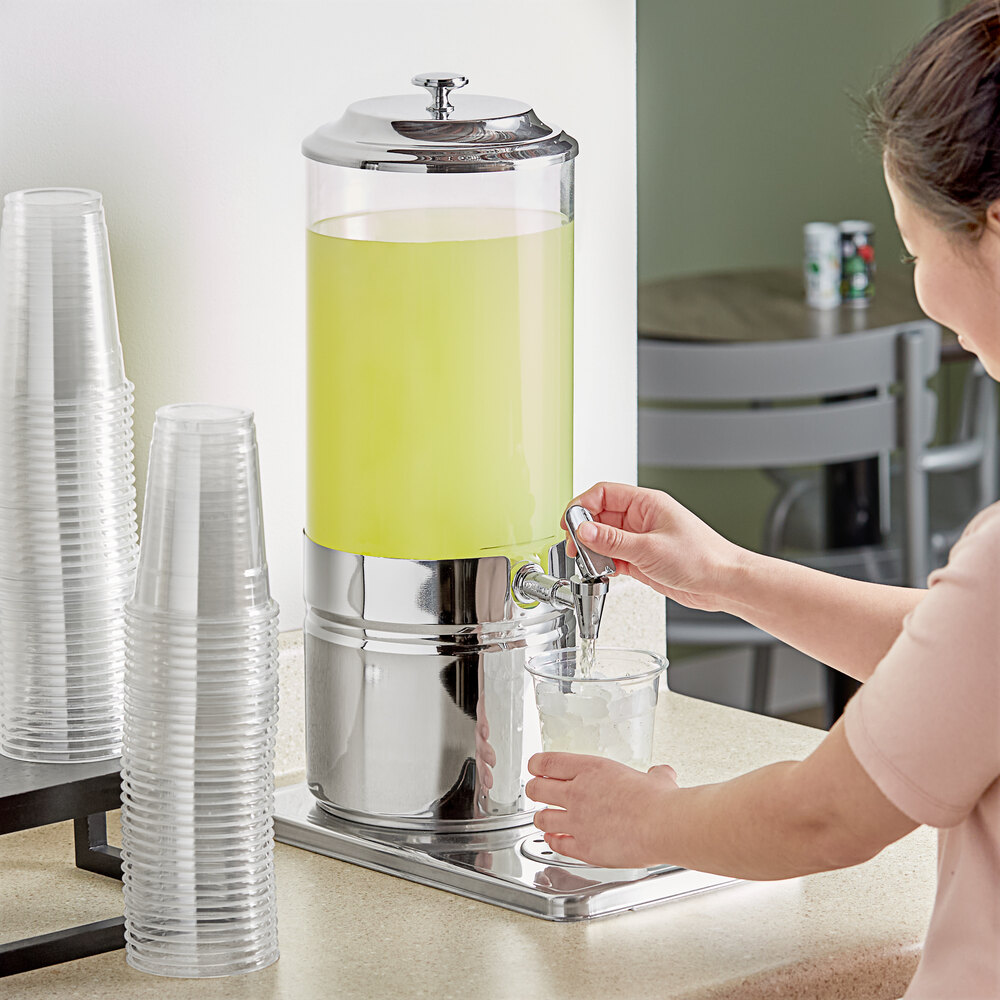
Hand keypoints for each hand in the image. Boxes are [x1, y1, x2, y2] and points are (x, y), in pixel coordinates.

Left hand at [526, 752, 678, 868]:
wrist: (663, 826)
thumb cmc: (660, 801)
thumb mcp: (656, 779)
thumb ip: (655, 776)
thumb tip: (662, 774)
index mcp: (591, 769)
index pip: (548, 762)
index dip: (536, 765)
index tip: (535, 767)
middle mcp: (578, 793)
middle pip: (537, 789)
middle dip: (534, 790)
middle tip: (535, 791)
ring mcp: (577, 821)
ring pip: (542, 818)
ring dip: (541, 818)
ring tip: (542, 818)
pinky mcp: (583, 847)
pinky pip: (557, 845)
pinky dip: (552, 842)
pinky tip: (553, 841)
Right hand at [562, 482, 743, 611]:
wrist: (724, 583)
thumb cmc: (703, 558)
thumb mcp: (650, 549)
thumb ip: (613, 541)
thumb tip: (584, 532)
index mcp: (647, 503)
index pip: (603, 493)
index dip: (582, 506)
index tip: (571, 524)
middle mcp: (642, 519)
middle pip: (600, 516)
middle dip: (585, 532)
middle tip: (576, 549)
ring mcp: (641, 539)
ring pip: (605, 539)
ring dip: (594, 551)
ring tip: (591, 564)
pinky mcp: (642, 559)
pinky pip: (614, 557)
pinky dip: (604, 565)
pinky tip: (603, 573)